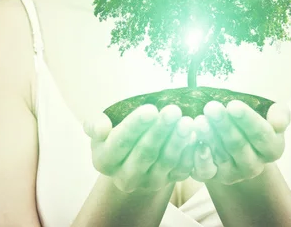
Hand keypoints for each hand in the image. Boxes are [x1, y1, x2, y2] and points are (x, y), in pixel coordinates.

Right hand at [83, 104, 197, 192]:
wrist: (131, 152)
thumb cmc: (115, 131)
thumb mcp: (100, 126)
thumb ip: (95, 124)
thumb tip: (101, 128)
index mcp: (105, 160)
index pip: (120, 143)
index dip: (136, 126)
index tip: (150, 109)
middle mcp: (126, 177)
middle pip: (145, 153)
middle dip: (160, 131)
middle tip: (173, 111)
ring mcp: (149, 181)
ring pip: (166, 162)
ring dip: (178, 141)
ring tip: (187, 121)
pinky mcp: (169, 181)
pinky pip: (182, 169)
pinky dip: (190, 152)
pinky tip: (195, 135)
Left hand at [190, 100, 289, 184]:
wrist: (235, 128)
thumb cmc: (255, 113)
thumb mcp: (272, 109)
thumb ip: (280, 114)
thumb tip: (278, 123)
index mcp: (273, 148)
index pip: (262, 135)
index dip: (248, 121)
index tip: (233, 105)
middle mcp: (254, 166)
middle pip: (238, 146)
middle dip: (224, 125)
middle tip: (211, 107)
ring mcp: (234, 173)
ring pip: (221, 156)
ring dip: (209, 137)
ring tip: (199, 120)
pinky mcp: (214, 176)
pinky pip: (206, 171)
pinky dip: (199, 157)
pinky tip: (193, 141)